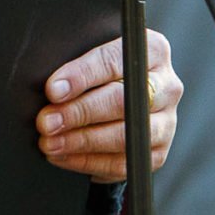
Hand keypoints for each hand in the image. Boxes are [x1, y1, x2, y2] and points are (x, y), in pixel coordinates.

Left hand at [36, 31, 181, 182]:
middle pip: (122, 101)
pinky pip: (124, 164)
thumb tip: (52, 89)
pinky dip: (90, 163)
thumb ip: (80, 64)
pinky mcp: (158, 152)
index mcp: (154, 51)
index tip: (53, 90)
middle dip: (78, 113)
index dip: (81, 76)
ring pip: (125, 136)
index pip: (114, 61)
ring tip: (50, 143)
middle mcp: (167, 86)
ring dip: (82, 142)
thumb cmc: (104, 70)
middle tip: (46, 122)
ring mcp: (166, 122)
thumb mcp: (96, 52)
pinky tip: (65, 157)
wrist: (125, 91)